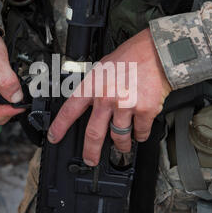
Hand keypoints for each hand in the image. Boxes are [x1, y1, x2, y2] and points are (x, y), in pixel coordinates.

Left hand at [47, 28, 171, 165]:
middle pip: (93, 133)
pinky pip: (140, 132)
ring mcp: (125, 105)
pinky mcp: (144, 111)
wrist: (157, 53)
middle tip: (90, 159)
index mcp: (93, 85)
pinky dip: (140, 136)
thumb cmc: (131, 57)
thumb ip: (95, 87)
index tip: (54, 137)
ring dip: (120, 146)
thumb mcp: (103, 67)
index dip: (60, 126)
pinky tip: (139, 134)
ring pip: (119, 137)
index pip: (70, 110)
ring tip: (122, 147)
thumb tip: (88, 104)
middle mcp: (107, 97)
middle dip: (90, 152)